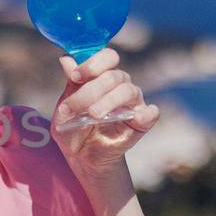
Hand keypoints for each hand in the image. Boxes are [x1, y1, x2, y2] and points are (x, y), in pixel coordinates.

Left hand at [50, 47, 159, 176]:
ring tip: (92, 115)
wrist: (81, 157)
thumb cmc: (73, 128)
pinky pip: (151, 113)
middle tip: (71, 108)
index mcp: (103, 76)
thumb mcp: (65, 107)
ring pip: (128, 91)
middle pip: (113, 76)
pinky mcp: (141, 123)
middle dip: (89, 91)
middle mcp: (121, 86)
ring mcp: (133, 103)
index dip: (93, 63)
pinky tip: (135, 117)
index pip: (108, 57)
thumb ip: (69, 85)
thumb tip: (65, 59)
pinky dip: (145, 114)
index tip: (75, 76)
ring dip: (107, 102)